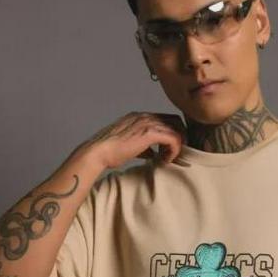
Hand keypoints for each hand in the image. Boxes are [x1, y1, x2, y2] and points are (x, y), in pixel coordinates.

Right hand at [71, 111, 186, 170]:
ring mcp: (147, 123)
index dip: (172, 133)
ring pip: (176, 128)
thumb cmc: (110, 152)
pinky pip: (173, 138)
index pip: (165, 119)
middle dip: (179, 136)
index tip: (169, 149)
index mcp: (139, 117)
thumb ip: (144, 147)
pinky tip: (165, 159)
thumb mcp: (130, 146)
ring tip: (168, 157)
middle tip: (174, 152)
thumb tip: (153, 153)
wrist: (98, 152)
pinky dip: (174, 150)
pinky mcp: (149, 133)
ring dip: (176, 145)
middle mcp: (145, 116)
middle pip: (175, 120)